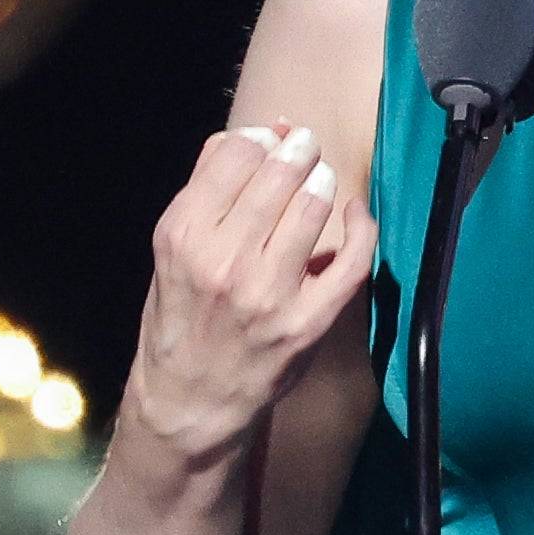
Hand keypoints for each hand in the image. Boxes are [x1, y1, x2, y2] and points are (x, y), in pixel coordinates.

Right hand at [121, 123, 377, 462]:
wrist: (190, 400)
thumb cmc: (180, 315)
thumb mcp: (172, 248)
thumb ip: (204, 188)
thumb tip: (251, 134)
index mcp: (183, 236)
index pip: (237, 155)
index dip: (261, 137)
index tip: (271, 139)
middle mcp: (224, 261)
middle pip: (279, 175)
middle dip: (299, 150)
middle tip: (305, 148)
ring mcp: (268, 293)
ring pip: (313, 207)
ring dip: (322, 181)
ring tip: (319, 180)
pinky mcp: (306, 322)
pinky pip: (352, 261)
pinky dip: (362, 225)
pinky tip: (355, 210)